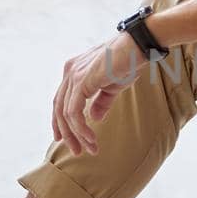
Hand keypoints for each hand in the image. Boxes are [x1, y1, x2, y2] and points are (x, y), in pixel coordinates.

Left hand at [52, 33, 141, 156]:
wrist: (137, 47)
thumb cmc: (128, 62)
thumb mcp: (112, 86)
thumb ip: (101, 101)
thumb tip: (93, 117)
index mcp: (74, 70)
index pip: (60, 100)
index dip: (60, 121)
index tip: (64, 139)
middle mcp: (69, 71)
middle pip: (59, 108)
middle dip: (67, 133)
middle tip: (76, 150)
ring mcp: (73, 75)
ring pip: (65, 114)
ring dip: (77, 135)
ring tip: (90, 148)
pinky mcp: (81, 81)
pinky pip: (74, 112)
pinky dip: (81, 129)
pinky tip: (91, 138)